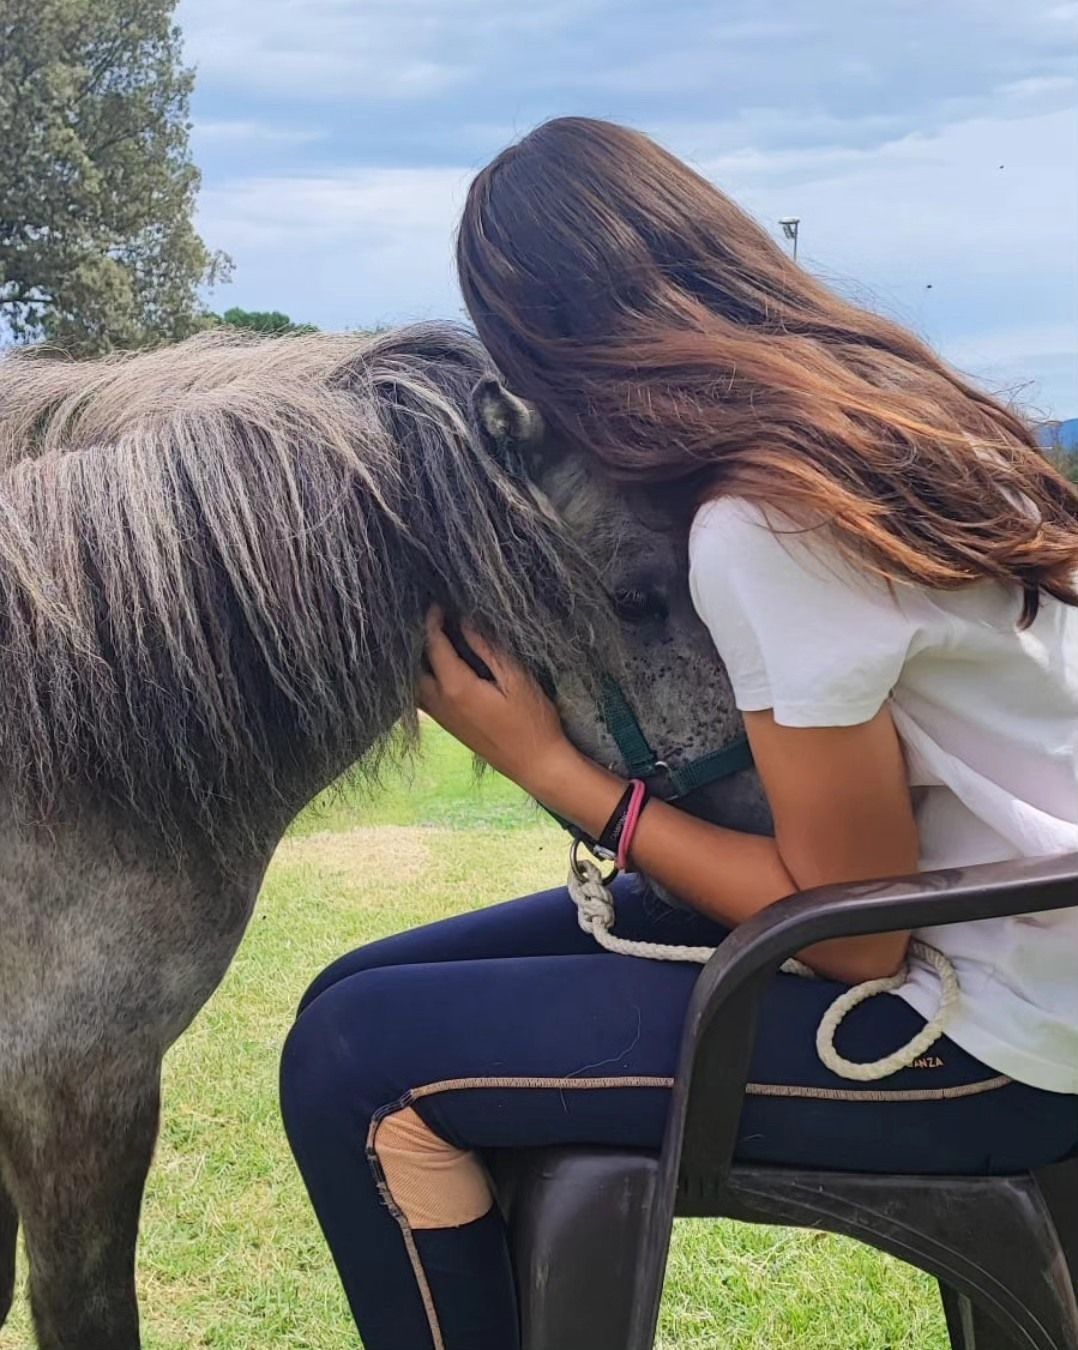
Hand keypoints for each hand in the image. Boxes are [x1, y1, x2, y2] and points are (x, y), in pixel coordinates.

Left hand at [417, 607, 580, 798]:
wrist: (536, 765)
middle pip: (413, 664)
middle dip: (417, 639)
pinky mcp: (447, 726)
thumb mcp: (517, 679)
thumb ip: (489, 648)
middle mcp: (440, 703)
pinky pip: (422, 697)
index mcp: (456, 687)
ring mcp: (441, 717)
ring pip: (413, 684)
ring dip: (417, 660)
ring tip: (432, 640)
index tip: (437, 602)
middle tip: (432, 618)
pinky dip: (422, 677)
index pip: (433, 644)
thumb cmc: (533, 721)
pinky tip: (437, 668)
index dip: (432, 620)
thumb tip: (466, 620)